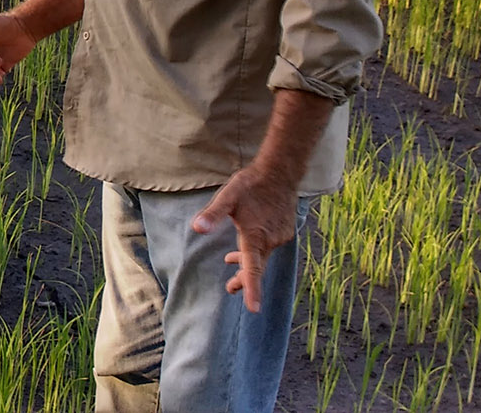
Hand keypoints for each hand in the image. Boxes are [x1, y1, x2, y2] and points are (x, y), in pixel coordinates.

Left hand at [190, 166, 298, 313]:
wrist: (280, 172)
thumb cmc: (251, 184)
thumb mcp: (228, 197)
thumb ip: (213, 214)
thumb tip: (196, 228)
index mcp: (255, 237)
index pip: (253, 270)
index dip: (252, 289)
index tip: (253, 308)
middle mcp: (270, 240)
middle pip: (256, 267)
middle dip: (244, 279)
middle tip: (230, 288)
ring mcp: (280, 236)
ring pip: (262, 255)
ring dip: (248, 261)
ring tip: (230, 261)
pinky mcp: (284, 230)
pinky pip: (269, 245)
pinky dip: (258, 248)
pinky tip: (248, 241)